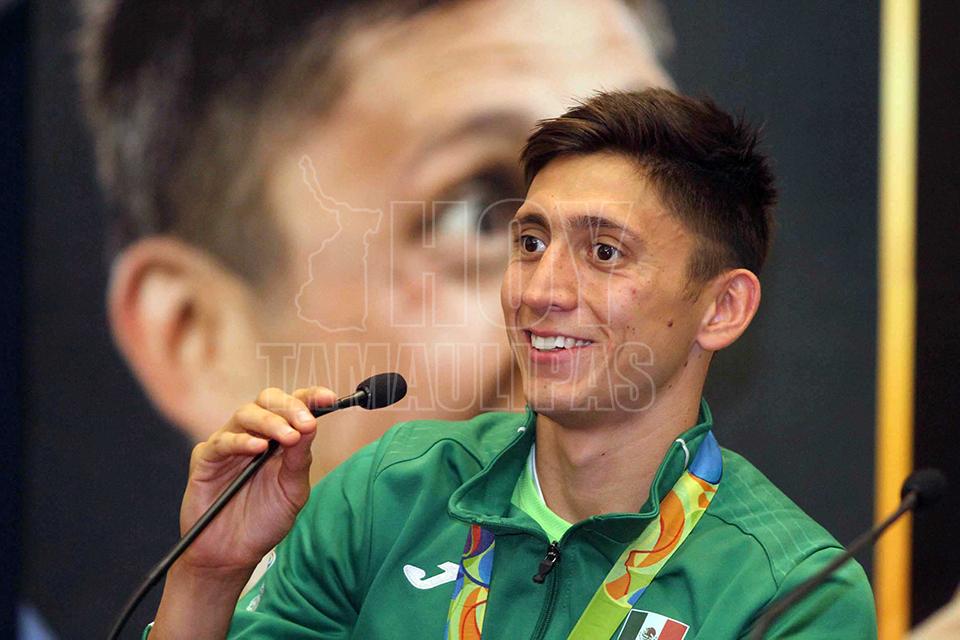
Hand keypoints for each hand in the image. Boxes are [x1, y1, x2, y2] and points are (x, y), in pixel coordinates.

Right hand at [176, 386, 335, 574]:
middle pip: (268, 401)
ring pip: (245, 413)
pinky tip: (257, 448)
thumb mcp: (292, 490)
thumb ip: (299, 458)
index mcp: (279, 438)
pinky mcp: (206, 458)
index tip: (329, 398)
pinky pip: (222, 441)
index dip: (311, 397)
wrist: (232, 555)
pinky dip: (241, 441)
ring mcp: (229, 444)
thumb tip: (311, 425)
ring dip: (270, 422)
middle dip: (290, 406)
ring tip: (287, 437)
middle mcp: (254, 434)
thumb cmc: (264, 521)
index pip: (294, 406)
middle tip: (305, 423)